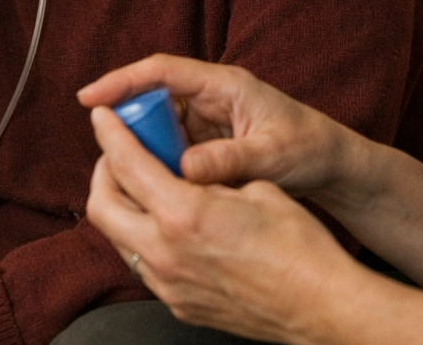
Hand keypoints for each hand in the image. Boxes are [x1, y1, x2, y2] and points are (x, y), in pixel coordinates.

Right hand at [77, 54, 352, 197]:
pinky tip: (153, 185)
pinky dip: (160, 162)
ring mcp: (209, 118)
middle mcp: (212, 96)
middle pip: (153, 97)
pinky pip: (172, 146)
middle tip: (108, 153)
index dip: (122, 81)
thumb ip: (231, 160)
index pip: (161, 71)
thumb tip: (186, 167)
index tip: (90, 98)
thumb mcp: (273, 156)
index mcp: (225, 84)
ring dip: (143, 146)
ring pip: (159, 125)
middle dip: (127, 120)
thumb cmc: (311, 149)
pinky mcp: (209, 141)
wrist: (333, 166)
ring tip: (128, 175)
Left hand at [85, 105, 367, 342]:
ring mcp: (168, 284)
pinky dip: (142, 237)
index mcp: (183, 213)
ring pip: (117, 239)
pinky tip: (167, 225)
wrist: (320, 305)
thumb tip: (187, 167)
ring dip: (121, 207)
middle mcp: (164, 252)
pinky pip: (142, 265)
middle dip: (103, 172)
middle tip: (120, 153)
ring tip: (144, 186)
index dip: (110, 133)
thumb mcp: (255, 188)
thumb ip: (209, 176)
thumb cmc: (298, 244)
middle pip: (102, 205)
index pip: (126, 163)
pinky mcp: (178, 305)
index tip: (102, 116)